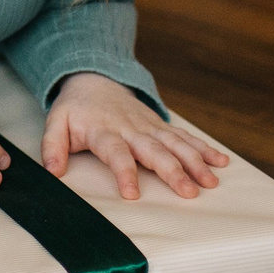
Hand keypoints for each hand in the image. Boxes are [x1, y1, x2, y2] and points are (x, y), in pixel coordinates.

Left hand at [43, 73, 229, 199]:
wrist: (95, 78)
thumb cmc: (75, 108)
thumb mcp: (55, 122)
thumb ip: (52, 146)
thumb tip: (52, 172)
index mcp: (104, 131)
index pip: (116, 153)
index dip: (125, 172)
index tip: (133, 194)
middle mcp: (131, 129)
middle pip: (154, 151)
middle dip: (173, 171)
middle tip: (189, 192)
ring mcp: (149, 126)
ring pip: (176, 144)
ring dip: (195, 162)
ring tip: (211, 181)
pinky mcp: (160, 126)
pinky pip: (185, 137)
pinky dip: (204, 148)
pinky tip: (221, 162)